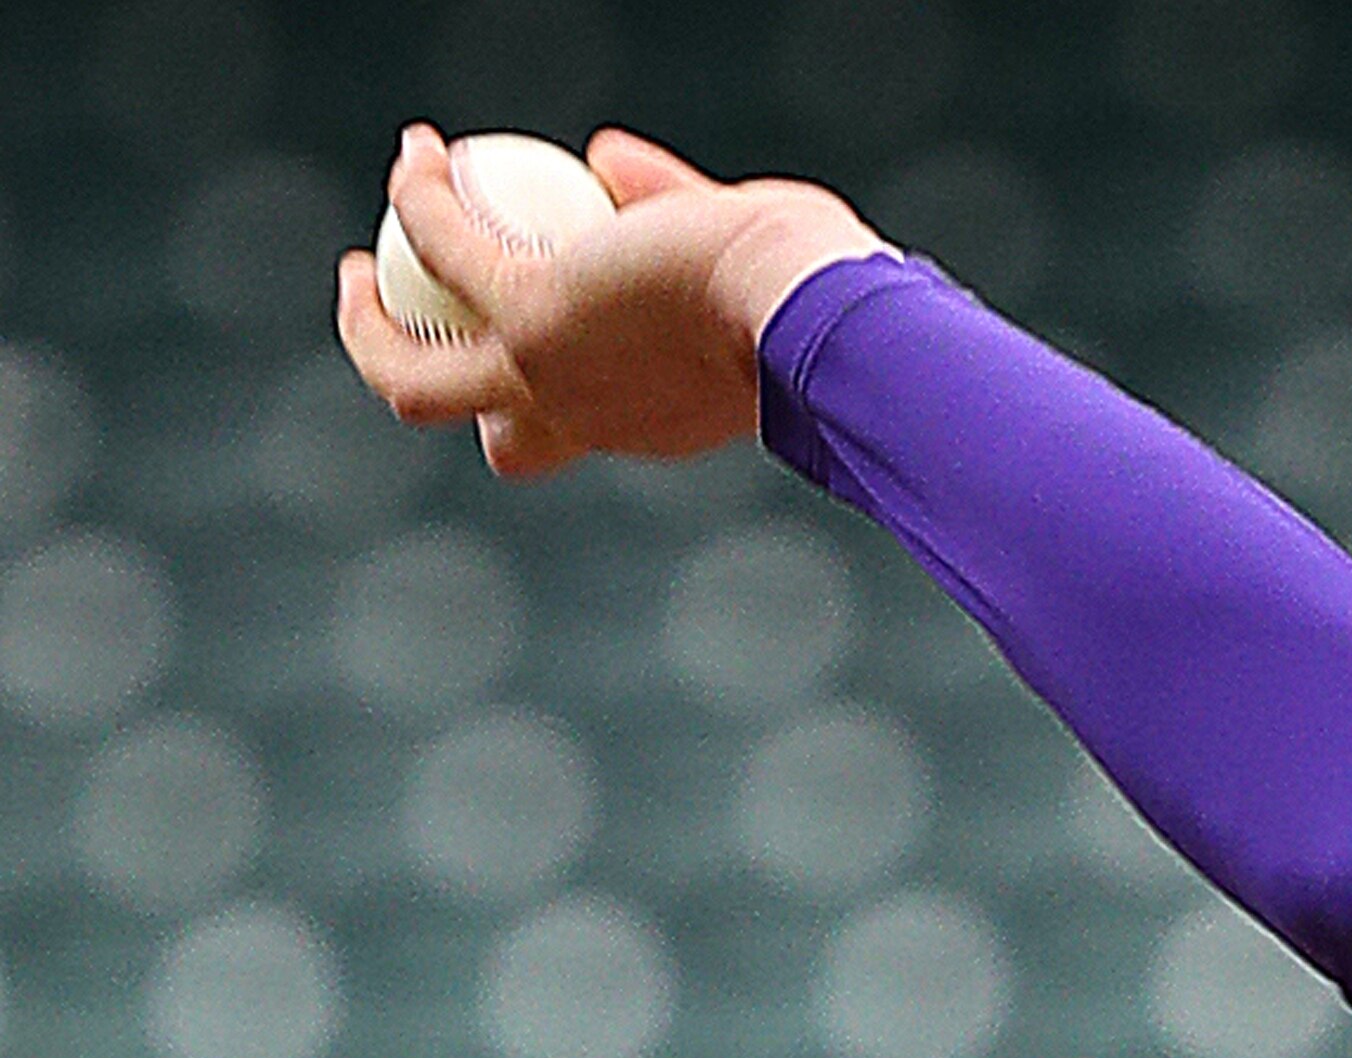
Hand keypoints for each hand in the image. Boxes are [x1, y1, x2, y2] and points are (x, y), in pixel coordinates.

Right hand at [333, 124, 888, 481]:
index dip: (532, 383)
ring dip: (371, 319)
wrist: (811, 306)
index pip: (567, 424)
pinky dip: (423, 197)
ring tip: (363, 253)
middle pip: (478, 432)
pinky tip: (420, 154)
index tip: (520, 323)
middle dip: (424, 382)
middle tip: (398, 312)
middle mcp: (590, 416)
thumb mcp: (728, 245)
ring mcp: (550, 373)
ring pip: (414, 378)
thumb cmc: (806, 289)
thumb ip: (665, 203)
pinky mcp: (530, 314)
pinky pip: (444, 247)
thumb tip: (607, 158)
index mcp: (644, 419)